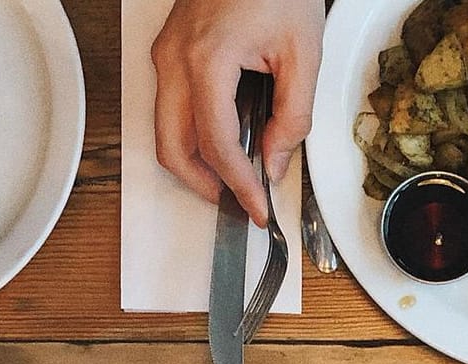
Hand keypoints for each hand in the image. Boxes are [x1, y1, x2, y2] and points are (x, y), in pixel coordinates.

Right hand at [151, 0, 323, 226]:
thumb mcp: (303, 54)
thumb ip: (292, 117)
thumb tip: (275, 163)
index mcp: (207, 62)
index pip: (217, 145)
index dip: (239, 185)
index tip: (258, 207)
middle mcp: (174, 61)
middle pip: (172, 148)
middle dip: (203, 185)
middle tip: (238, 202)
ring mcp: (165, 56)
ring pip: (164, 131)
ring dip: (195, 163)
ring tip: (234, 177)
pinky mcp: (169, 52)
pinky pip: (169, 107)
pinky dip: (191, 135)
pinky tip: (224, 142)